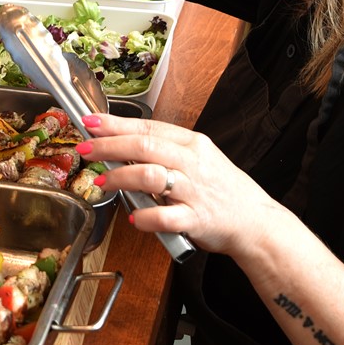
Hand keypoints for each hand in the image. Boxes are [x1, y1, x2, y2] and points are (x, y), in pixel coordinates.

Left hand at [76, 111, 287, 256]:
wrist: (257, 222)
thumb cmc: (222, 190)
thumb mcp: (198, 160)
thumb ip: (165, 153)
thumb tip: (122, 147)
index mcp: (192, 144)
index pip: (147, 128)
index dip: (115, 125)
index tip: (90, 122)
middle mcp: (192, 163)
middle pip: (143, 147)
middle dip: (108, 146)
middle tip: (86, 149)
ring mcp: (194, 191)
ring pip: (150, 176)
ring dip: (120, 178)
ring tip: (103, 182)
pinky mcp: (197, 219)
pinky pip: (164, 216)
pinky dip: (144, 217)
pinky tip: (133, 218)